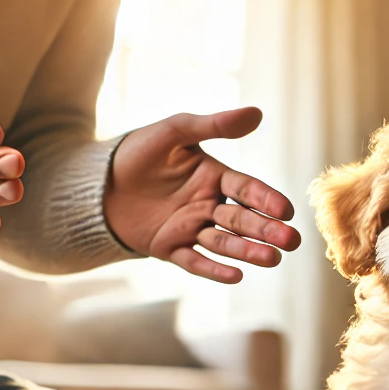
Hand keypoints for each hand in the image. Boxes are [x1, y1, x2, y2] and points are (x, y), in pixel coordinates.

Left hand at [105, 108, 300, 282]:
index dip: (265, 199)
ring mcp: (190, 228)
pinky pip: (195, 261)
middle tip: (291, 241)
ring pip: (224, 243)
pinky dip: (214, 269)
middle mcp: (208, 204)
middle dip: (266, 230)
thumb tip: (257, 113)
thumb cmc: (138, 152)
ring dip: (248, 251)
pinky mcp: (170, 248)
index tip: (285, 210)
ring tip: (273, 259)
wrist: (98, 183)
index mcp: (214, 177)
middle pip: (241, 219)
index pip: (245, 189)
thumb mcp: (174, 132)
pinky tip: (236, 276)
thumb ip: (213, 126)